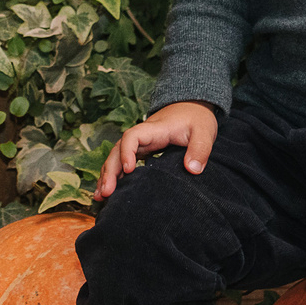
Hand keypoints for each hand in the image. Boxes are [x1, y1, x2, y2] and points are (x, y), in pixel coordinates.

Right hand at [97, 102, 219, 198]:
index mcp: (154, 129)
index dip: (127, 152)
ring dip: (107, 175)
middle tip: (107, 193)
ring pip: (116, 157)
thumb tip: (192, 170)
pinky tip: (108, 192)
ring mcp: (140, 144)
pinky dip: (114, 175)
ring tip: (101, 197)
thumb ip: (200, 150)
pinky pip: (123, 162)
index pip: (132, 137)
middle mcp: (142, 136)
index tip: (129, 170)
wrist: (192, 108)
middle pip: (117, 150)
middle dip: (110, 171)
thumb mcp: (204, 132)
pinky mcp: (142, 151)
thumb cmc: (197, 119)